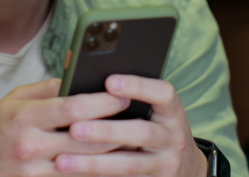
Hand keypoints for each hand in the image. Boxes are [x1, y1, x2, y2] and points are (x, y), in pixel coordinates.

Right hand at [0, 78, 130, 176]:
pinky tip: (114, 161)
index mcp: (25, 116)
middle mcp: (31, 144)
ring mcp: (35, 169)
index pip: (72, 106)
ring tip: (135, 138)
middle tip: (140, 116)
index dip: (103, 101)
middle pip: (86, 136)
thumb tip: (79, 70)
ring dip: (114, 151)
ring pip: (86, 161)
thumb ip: (48, 87)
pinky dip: (97, 168)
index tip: (125, 94)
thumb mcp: (14, 100)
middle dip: (117, 126)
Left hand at [54, 75, 207, 176]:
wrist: (185, 169)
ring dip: (94, 162)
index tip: (109, 81)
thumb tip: (86, 90)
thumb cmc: (157, 130)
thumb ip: (130, 102)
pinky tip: (75, 175)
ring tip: (63, 160)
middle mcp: (173, 137)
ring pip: (129, 165)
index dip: (137, 86)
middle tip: (74, 129)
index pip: (162, 94)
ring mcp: (166, 164)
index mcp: (172, 112)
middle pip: (142, 133)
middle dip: (106, 131)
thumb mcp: (155, 113)